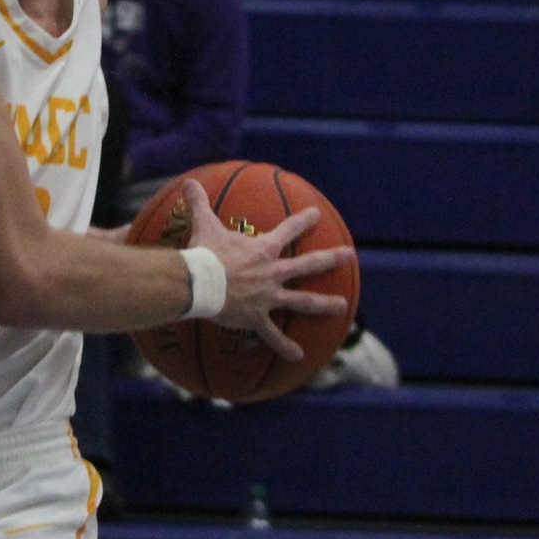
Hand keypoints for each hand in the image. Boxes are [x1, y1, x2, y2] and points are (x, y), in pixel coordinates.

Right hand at [176, 180, 352, 359]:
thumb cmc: (204, 253)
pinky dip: (285, 346)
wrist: (200, 282)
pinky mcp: (257, 317)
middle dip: (331, 259)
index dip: (303, 221)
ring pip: (302, 301)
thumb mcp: (203, 224)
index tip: (316, 215)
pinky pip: (273, 335)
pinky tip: (299, 356)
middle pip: (307, 265)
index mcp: (263, 250)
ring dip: (323, 304)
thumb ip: (199, 202)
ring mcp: (268, 296)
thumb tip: (189, 182)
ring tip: (342, 307)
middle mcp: (272, 273)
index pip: (287, 230)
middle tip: (350, 255)